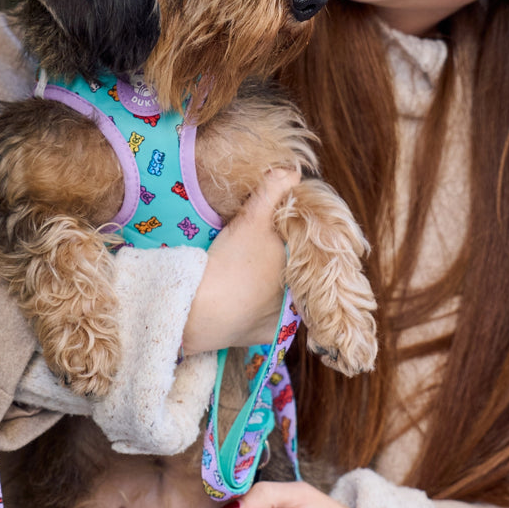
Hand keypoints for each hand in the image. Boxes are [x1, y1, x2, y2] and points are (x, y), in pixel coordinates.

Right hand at [181, 168, 298, 354]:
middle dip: (285, 265)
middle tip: (260, 255)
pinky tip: (246, 300)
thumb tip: (292, 172)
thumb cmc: (231, 264)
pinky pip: (268, 320)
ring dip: (274, 289)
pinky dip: (258, 311)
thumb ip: (272, 191)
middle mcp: (300, 297)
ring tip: (252, 276)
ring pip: (285, 297)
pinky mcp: (266, 336)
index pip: (307, 254)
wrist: (201, 310)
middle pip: (297, 274)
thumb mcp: (251, 220)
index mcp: (303, 269)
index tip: (275, 238)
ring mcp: (285, 320)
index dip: (293, 243)